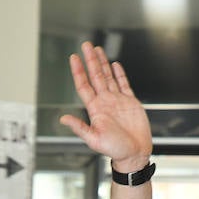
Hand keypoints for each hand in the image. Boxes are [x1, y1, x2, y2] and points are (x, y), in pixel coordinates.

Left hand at [58, 42, 152, 173]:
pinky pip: (124, 84)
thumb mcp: (94, 139)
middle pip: (96, 76)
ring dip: (102, 63)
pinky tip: (114, 65)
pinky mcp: (130, 102)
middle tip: (85, 45)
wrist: (135, 153)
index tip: (74, 58)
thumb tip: (63, 119)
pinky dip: (119, 74)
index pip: (84, 85)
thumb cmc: (115, 150)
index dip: (78, 71)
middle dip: (90, 60)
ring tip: (97, 50)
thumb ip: (79, 127)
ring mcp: (117, 101)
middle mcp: (105, 102)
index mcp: (95, 109)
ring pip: (108, 77)